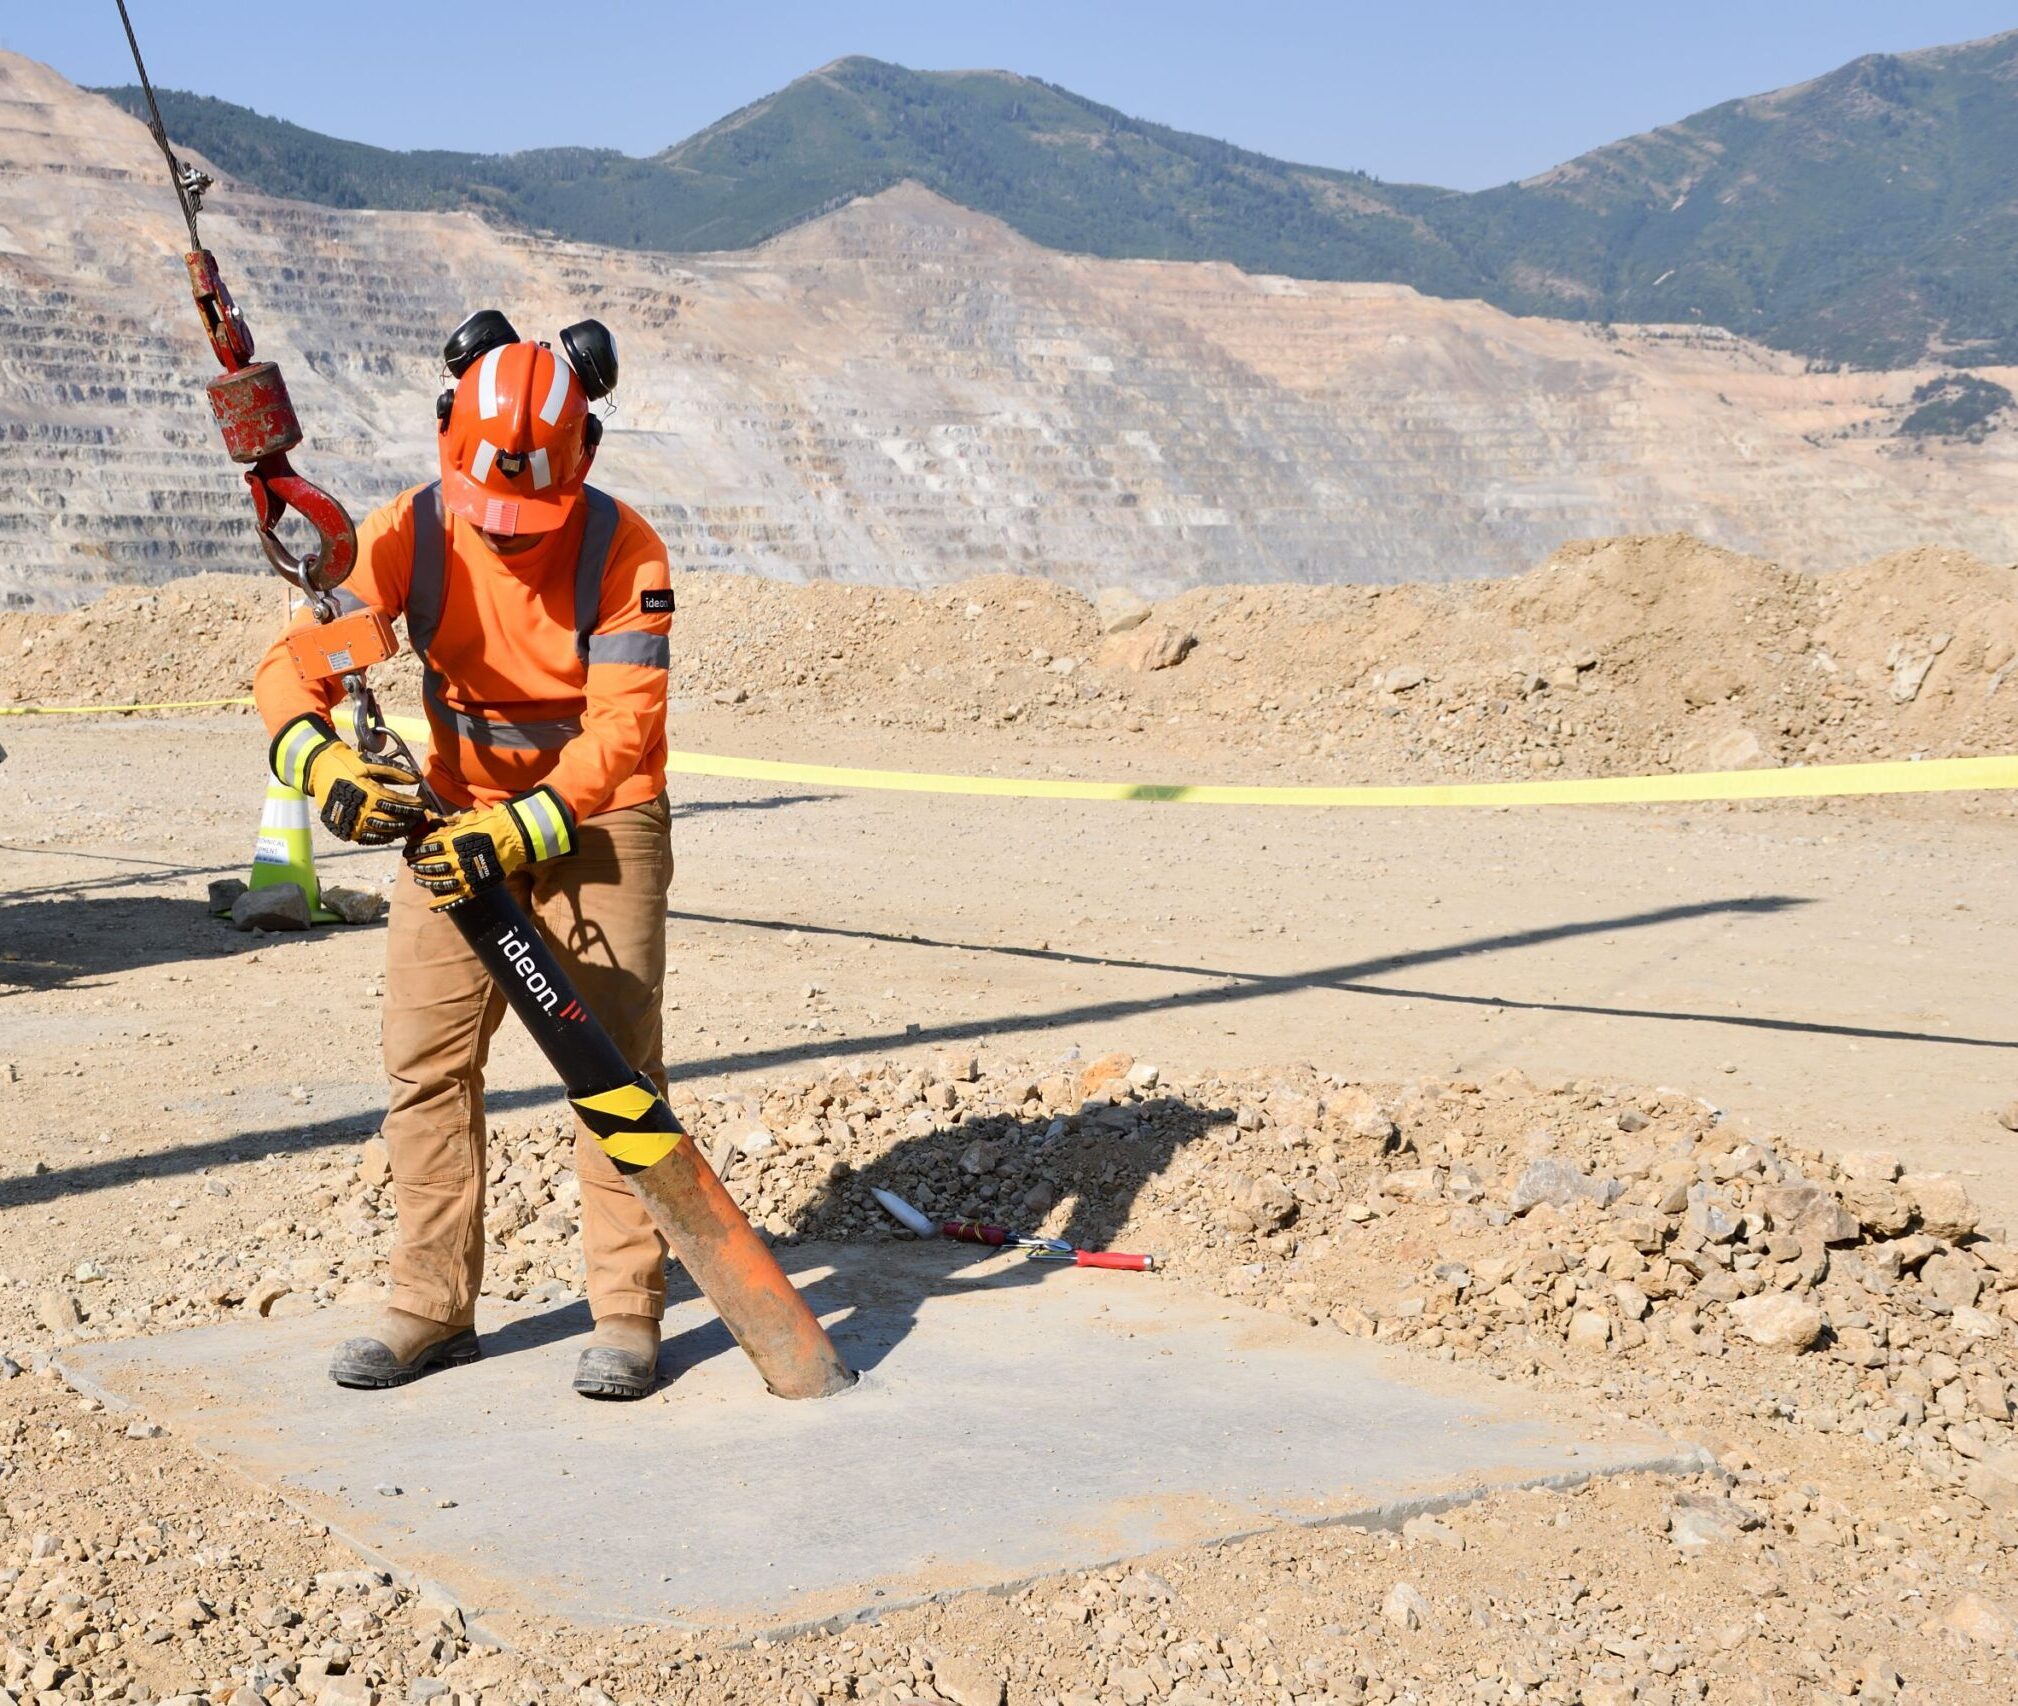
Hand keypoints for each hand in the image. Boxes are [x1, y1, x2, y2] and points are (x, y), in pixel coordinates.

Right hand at [270, 714, 424, 844]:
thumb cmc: (347, 764)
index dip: (412, 805)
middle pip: (393, 819)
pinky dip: (383, 837)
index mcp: (368, 793)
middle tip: (418, 816)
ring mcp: (352, 823)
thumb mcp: (371, 764)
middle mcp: (360, 811)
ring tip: (408, 824)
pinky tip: (391, 832)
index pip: (397, 803)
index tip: (421, 804)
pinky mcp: (345, 830)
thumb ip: (396, 772)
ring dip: (399, 829)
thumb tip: (418, 778)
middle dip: (409, 818)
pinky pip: (369, 838)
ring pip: (383, 832)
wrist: (318, 770)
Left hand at [407, 785, 574, 908]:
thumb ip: (448, 823)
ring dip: (425, 881)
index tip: (409, 850)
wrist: (514, 838)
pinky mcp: (475, 886)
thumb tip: (431, 820)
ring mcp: (464, 874)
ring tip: (419, 879)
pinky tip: (432, 905)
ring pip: (438, 882)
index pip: (425, 846)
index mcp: (451, 841)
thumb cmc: (490, 825)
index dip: (414, 849)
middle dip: (417, 864)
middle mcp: (455, 859)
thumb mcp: (466, 819)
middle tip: (411, 864)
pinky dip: (442, 903)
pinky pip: (456, 897)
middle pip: (428, 864)